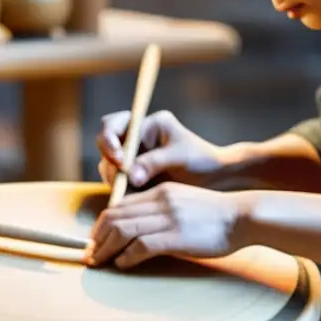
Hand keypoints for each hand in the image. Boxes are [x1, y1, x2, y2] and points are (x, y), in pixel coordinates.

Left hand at [87, 182, 246, 268]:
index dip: (101, 226)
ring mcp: (167, 218)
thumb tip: (135, 230)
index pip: (118, 206)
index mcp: (158, 193)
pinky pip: (142, 245)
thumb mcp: (181, 203)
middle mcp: (159, 201)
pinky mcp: (177, 236)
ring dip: (106, 249)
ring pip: (123, 230)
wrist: (243, 216)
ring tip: (99, 262)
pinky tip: (122, 264)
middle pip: (114, 218)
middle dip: (97, 239)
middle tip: (90, 256)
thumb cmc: (214, 216)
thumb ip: (158, 211)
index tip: (94, 242)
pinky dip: (127, 257)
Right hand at [96, 110, 227, 188]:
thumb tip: (130, 176)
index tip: (120, 160)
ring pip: (108, 165)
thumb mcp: (179, 157)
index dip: (109, 141)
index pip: (114, 124)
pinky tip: (133, 196)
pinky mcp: (133, 176)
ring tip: (133, 189)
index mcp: (149, 124)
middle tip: (121, 179)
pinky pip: (117, 181)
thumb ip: (153, 163)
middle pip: (105, 144)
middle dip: (110, 162)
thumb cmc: (202, 160)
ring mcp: (133, 157)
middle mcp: (137, 138)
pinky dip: (120, 189)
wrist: (214, 180)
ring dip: (114, 177)